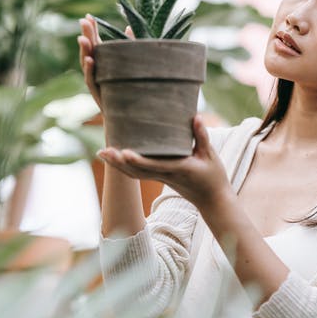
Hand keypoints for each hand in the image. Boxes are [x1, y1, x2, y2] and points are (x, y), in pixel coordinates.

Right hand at [77, 14, 132, 109]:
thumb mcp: (132, 65)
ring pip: (87, 65)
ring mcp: (97, 82)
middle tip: (83, 21)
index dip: (91, 30)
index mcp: (104, 62)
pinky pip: (92, 81)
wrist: (131, 119)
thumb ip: (130, 46)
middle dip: (86, 36)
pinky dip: (89, 71)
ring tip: (83, 39)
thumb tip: (129, 27)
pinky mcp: (99, 94)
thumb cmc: (131, 90)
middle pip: (89, 51)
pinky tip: (90, 60)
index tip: (88, 16)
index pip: (95, 43)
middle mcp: (97, 71)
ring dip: (84, 52)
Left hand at [96, 115, 233, 213]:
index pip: (153, 166)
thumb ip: (202, 136)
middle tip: (103, 150)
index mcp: (178, 169)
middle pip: (136, 171)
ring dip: (117, 165)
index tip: (124, 153)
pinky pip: (138, 174)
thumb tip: (195, 117)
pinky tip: (116, 159)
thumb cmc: (213, 177)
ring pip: (134, 174)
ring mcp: (161, 178)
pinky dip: (125, 167)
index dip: (137, 161)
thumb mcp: (211, 155)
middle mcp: (165, 175)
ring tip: (102, 152)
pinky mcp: (160, 178)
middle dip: (119, 162)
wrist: (212, 200)